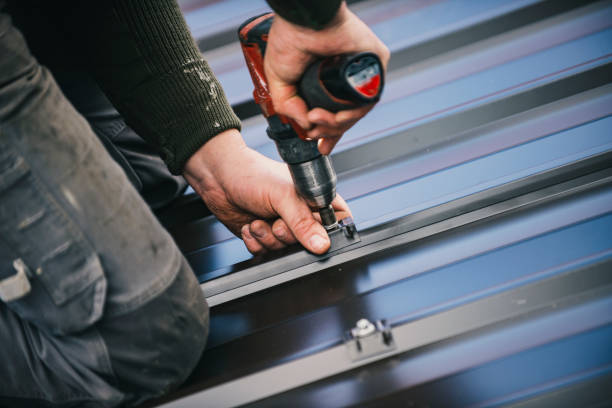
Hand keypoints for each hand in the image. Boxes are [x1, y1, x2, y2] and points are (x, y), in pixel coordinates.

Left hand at [183, 129, 350, 254]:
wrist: (218, 178)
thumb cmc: (252, 174)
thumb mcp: (283, 196)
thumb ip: (302, 222)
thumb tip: (321, 244)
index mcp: (314, 199)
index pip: (337, 223)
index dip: (326, 232)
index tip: (309, 231)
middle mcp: (301, 215)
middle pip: (309, 244)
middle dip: (287, 235)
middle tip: (275, 219)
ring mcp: (282, 226)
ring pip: (285, 250)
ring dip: (267, 238)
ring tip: (258, 220)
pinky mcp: (264, 237)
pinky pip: (266, 253)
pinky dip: (255, 242)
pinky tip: (250, 226)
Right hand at [264, 2, 388, 154]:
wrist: (303, 20)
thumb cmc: (290, 38)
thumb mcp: (279, 81)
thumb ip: (288, 107)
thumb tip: (307, 126)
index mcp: (327, 80)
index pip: (334, 111)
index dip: (329, 132)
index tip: (322, 146)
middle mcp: (346, 76)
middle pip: (346, 116)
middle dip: (329, 131)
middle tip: (313, 130)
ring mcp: (362, 71)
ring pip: (358, 111)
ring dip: (337, 124)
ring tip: (317, 119)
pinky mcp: (375, 64)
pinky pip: (369, 98)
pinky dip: (352, 113)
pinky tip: (334, 115)